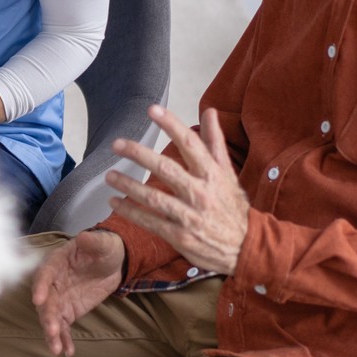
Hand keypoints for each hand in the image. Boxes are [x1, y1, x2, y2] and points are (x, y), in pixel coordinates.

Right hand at [31, 229, 125, 356]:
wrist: (113, 262)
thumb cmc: (104, 248)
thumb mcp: (103, 243)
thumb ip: (93, 242)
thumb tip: (85, 237)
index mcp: (56, 263)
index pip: (45, 274)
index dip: (40, 286)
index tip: (38, 300)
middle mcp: (52, 282)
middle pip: (46, 301)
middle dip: (48, 317)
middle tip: (52, 330)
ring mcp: (60, 299)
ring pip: (51, 318)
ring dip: (53, 333)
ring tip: (57, 349)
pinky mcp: (69, 311)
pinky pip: (64, 327)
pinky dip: (65, 340)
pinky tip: (68, 352)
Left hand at [106, 106, 248, 276]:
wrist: (247, 246)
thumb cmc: (232, 206)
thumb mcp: (228, 173)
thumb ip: (214, 143)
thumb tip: (208, 112)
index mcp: (212, 174)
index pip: (190, 144)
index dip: (171, 125)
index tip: (152, 110)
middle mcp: (201, 192)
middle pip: (166, 169)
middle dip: (140, 154)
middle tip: (117, 144)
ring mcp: (190, 215)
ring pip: (154, 197)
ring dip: (128, 185)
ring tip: (109, 175)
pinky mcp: (179, 236)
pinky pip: (150, 221)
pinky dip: (131, 211)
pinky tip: (114, 202)